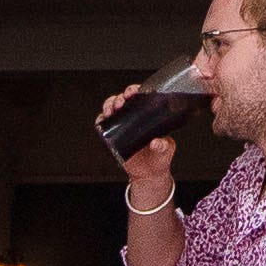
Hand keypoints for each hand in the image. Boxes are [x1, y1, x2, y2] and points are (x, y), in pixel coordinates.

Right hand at [106, 98, 180, 216]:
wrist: (149, 174)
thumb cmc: (160, 157)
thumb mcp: (165, 149)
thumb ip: (162, 146)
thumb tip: (155, 142)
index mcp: (148, 115)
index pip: (139, 97)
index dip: (134, 90)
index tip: (133, 93)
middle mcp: (134, 117)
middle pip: (122, 100)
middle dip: (119, 97)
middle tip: (121, 103)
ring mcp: (122, 126)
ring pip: (111, 109)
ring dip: (108, 105)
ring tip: (110, 110)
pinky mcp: (113, 137)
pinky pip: (104, 125)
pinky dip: (100, 120)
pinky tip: (102, 120)